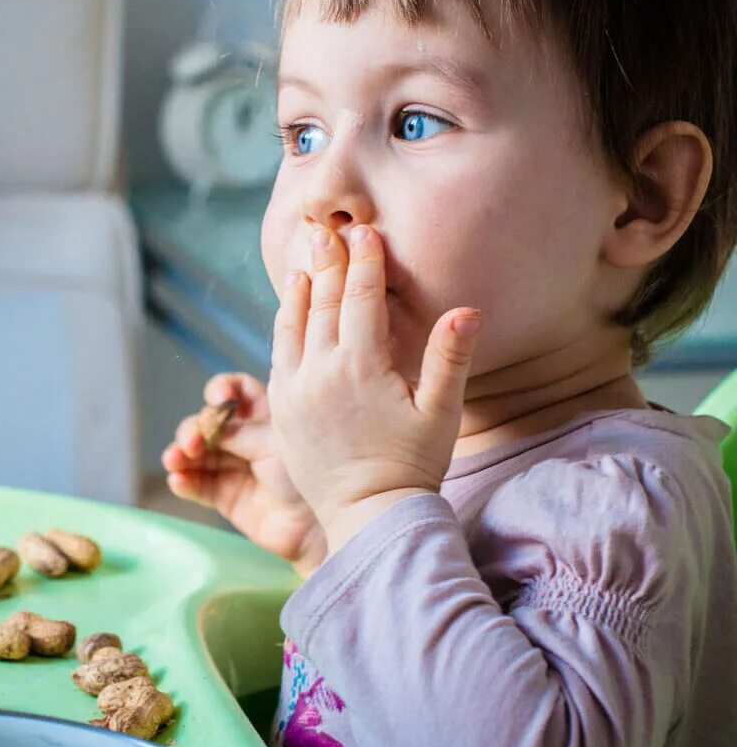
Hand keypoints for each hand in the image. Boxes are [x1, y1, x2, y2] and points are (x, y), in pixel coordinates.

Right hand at [162, 373, 326, 575]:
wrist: (319, 526)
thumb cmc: (307, 476)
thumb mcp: (276, 443)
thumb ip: (239, 433)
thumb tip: (207, 426)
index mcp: (265, 416)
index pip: (237, 391)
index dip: (222, 388)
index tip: (217, 397)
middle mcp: (245, 439)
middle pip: (206, 423)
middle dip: (194, 428)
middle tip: (193, 443)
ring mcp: (233, 468)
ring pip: (195, 454)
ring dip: (179, 453)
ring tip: (175, 460)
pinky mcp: (225, 497)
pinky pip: (196, 486)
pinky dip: (183, 481)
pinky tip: (178, 480)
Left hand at [267, 225, 481, 552]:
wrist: (369, 516)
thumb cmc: (413, 465)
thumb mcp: (441, 412)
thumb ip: (450, 358)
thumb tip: (468, 310)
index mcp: (360, 367)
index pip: (360, 299)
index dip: (364, 262)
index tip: (365, 232)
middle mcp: (320, 372)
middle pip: (323, 304)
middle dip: (329, 263)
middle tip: (329, 230)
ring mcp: (295, 391)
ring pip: (293, 326)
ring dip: (301, 291)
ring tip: (306, 262)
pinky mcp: (282, 409)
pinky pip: (278, 355)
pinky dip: (285, 326)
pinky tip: (291, 313)